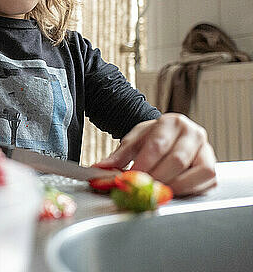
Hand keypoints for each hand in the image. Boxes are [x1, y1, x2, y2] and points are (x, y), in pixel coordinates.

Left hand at [93, 113, 216, 195]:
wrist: (169, 136)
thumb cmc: (152, 139)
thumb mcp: (133, 141)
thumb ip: (119, 155)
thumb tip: (101, 168)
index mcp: (172, 122)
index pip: (158, 145)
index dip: (144, 164)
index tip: (131, 177)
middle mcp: (193, 133)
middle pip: (177, 160)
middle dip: (157, 178)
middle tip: (142, 188)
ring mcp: (207, 150)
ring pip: (197, 172)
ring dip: (175, 186)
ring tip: (156, 191)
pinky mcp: (212, 168)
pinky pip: (206, 183)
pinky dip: (188, 190)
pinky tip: (172, 191)